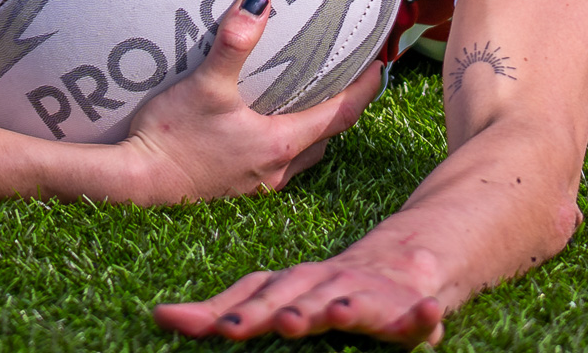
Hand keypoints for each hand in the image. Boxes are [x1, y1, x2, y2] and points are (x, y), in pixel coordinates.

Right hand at [121, 0, 380, 203]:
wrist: (133, 186)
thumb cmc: (171, 138)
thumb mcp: (205, 85)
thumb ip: (233, 43)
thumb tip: (259, 0)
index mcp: (280, 143)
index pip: (341, 114)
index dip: (364, 90)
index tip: (381, 66)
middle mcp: (276, 169)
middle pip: (327, 138)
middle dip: (343, 110)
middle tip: (350, 80)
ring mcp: (255, 185)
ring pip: (302, 156)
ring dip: (314, 131)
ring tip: (312, 101)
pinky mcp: (233, 191)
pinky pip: (275, 166)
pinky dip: (285, 145)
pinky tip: (263, 129)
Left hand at [153, 255, 445, 346]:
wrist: (407, 262)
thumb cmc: (328, 291)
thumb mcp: (280, 297)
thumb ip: (227, 309)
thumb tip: (159, 313)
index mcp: (293, 284)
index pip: (256, 293)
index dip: (227, 309)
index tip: (183, 319)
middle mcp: (327, 286)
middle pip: (300, 298)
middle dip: (282, 311)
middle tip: (264, 325)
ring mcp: (369, 295)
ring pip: (355, 304)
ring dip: (346, 309)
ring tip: (339, 315)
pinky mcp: (411, 308)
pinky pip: (417, 317)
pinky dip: (422, 317)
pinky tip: (429, 316)